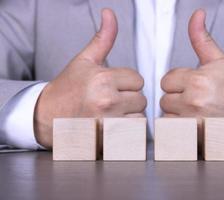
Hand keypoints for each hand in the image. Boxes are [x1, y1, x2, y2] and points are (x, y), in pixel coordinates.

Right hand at [34, 9, 146, 147]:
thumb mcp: (85, 60)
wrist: (49, 116)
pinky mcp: (108, 140)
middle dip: (130, 98)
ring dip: (130, 115)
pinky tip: (112, 124)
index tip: (113, 85)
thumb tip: (109, 14)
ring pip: (140, 116)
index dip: (127, 82)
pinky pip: (133, 132)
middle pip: (141, 98)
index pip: (138, 79)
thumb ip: (103, 38)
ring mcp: (108, 123)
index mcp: (102, 79)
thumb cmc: (68, 89)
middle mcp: (106, 101)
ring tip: (111, 112)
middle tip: (111, 99)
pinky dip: (127, 129)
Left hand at [160, 10, 223, 148]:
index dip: (178, 83)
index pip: (166, 80)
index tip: (192, 85)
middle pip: (164, 99)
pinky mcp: (193, 139)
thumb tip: (196, 15)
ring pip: (165, 116)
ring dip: (176, 115)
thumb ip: (201, 38)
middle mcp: (193, 102)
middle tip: (196, 100)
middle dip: (177, 98)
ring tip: (195, 113)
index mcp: (198, 80)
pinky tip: (194, 124)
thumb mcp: (219, 60)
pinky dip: (178, 129)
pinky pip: (171, 132)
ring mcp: (192, 123)